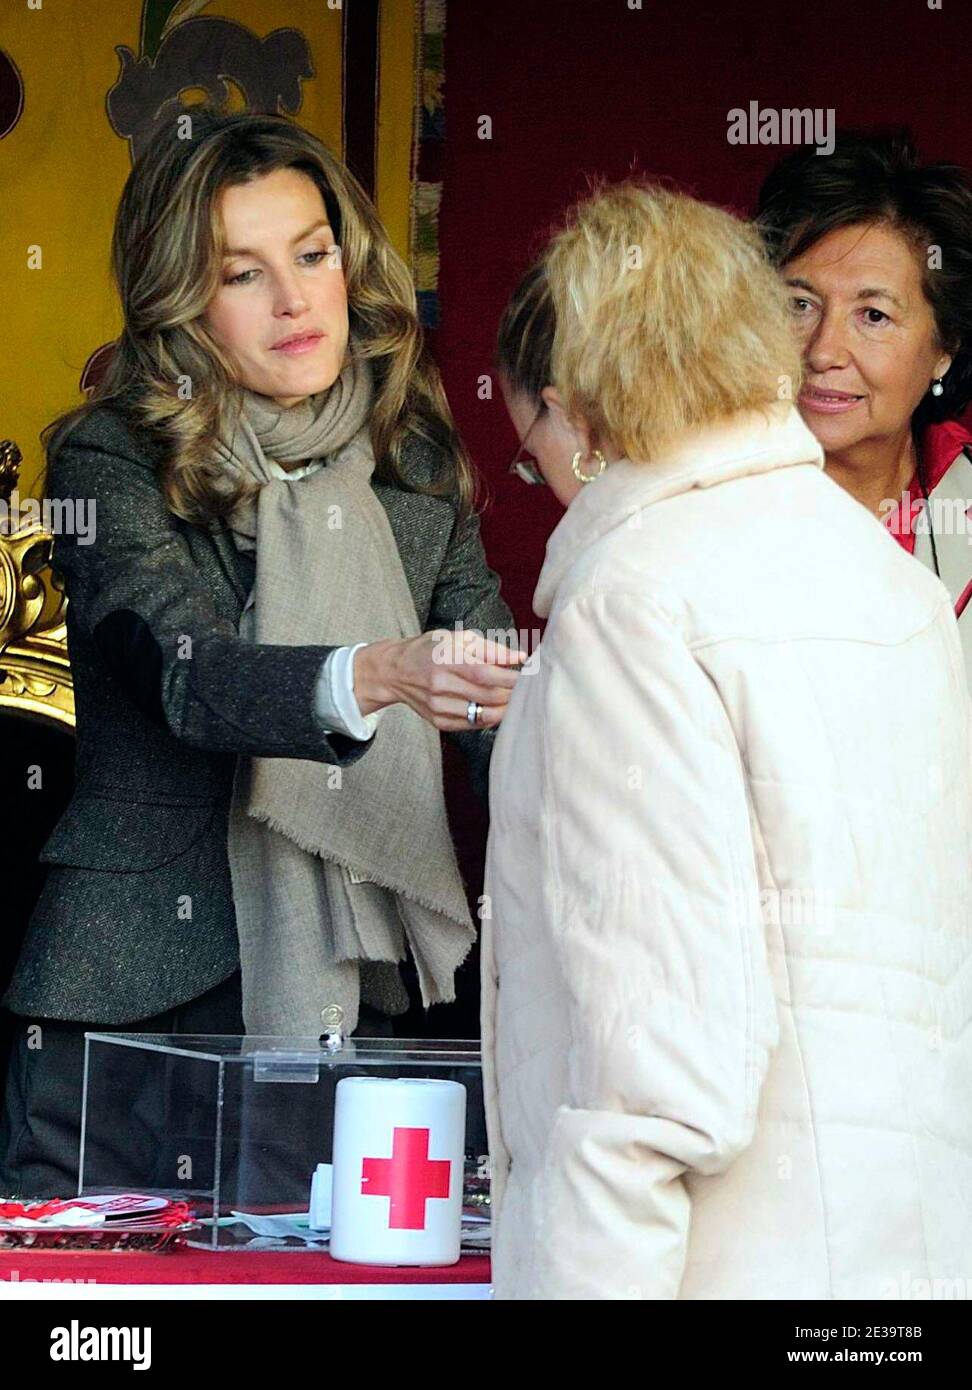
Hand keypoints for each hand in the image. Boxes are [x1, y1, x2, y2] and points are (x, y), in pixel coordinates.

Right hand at [353, 629, 526, 730]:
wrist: (395, 671)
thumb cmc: (430, 649)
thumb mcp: (457, 638)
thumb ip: (490, 648)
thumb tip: (519, 658)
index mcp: (445, 659)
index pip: (484, 673)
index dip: (510, 677)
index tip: (529, 676)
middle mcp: (440, 685)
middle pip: (487, 696)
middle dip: (512, 693)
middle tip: (526, 688)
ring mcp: (438, 706)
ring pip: (483, 714)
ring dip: (504, 709)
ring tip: (514, 698)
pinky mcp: (438, 721)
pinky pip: (472, 725)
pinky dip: (489, 718)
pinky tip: (495, 707)